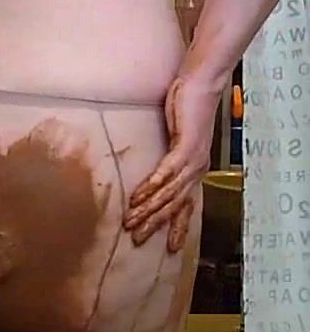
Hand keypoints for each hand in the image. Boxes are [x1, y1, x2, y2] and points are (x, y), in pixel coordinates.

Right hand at [123, 76, 219, 251]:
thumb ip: (169, 156)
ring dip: (148, 209)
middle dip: (156, 225)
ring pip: (169, 193)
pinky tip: (138, 197)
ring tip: (131, 222)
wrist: (200, 84)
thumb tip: (155, 171)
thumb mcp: (176, 137)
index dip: (177, 227)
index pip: (186, 205)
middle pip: (175, 205)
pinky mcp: (185, 147)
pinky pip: (165, 172)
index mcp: (195, 170)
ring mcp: (192, 160)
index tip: (171, 248)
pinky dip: (151, 186)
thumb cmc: (187, 107)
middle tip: (138, 240)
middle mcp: (196, 170)